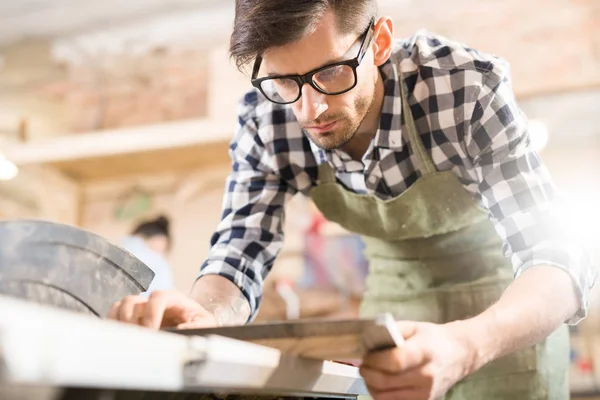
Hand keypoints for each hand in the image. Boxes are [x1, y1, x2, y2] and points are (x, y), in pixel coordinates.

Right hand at [106, 290, 216, 328]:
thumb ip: (197, 326)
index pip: (157, 297)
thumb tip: (180, 332)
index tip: (151, 331)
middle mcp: (153, 300)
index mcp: (172, 298)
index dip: (152, 313)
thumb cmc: (199, 321)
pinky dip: (113, 326)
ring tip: (125, 339)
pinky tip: (119, 339)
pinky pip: (115, 316)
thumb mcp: (205, 323)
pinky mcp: (133, 318)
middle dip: (130, 320)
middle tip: (135, 338)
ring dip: (119, 323)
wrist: (195, 322)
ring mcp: (141, 308)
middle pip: (132, 300)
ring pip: (121, 307)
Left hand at [359, 321, 475, 399]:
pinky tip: (379, 385)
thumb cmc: (433, 338)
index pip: (394, 361)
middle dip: (368, 374)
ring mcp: (426, 393)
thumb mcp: (413, 327)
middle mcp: (426, 376)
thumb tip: (368, 340)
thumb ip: (391, 331)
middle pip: (386, 382)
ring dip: (371, 387)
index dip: (375, 360)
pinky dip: (382, 395)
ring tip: (369, 375)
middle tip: (362, 366)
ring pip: (387, 397)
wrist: (459, 354)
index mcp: (424, 352)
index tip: (366, 356)